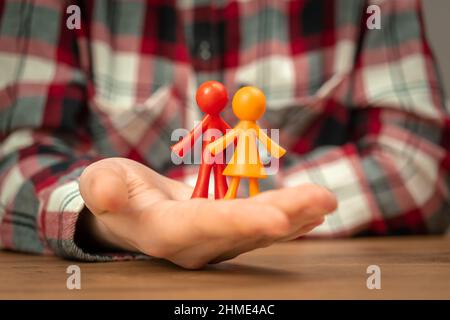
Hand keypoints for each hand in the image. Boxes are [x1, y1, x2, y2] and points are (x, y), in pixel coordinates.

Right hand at [78, 158, 336, 268]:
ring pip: (258, 230)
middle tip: (323, 199)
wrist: (130, 210)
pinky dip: (289, 218)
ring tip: (326, 200)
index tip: (277, 219)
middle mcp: (195, 244)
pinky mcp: (226, 232)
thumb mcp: (101, 182)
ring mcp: (214, 241)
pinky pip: (260, 227)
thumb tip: (107, 194)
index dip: (239, 222)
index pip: (204, 227)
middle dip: (283, 216)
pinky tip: (313, 211)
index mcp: (163, 231)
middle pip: (243, 230)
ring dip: (295, 217)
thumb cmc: (114, 191)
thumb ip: (104, 188)